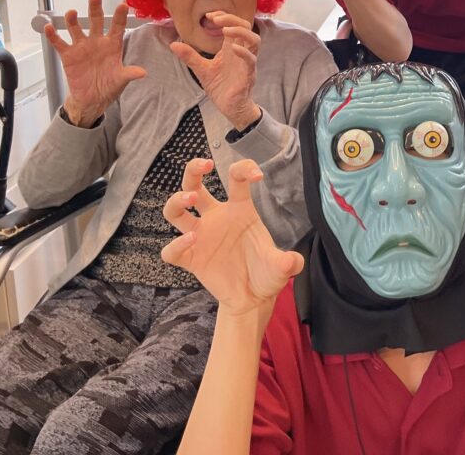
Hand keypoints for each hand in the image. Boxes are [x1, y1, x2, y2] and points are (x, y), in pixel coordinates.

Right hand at [46, 0, 145, 125]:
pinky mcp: (68, 55)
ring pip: (76, 29)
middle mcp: (97, 42)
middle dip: (95, 9)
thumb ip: (129, 73)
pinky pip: (59, 43)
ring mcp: (82, 47)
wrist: (92, 99)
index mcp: (112, 45)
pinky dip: (53, 36)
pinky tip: (49, 28)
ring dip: (72, 20)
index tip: (123, 5)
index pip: (117, 27)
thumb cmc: (109, 86)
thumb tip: (142, 72)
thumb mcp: (121, 80)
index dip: (120, 17)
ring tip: (72, 13)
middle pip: (96, 21)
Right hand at [162, 158, 303, 317]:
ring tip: (190, 199)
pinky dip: (176, 245)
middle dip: (193, 169)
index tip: (258, 175)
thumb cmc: (267, 274)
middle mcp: (217, 218)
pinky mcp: (191, 259)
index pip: (236, 179)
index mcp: (240, 210)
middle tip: (204, 164)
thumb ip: (288, 263)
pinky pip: (172, 251)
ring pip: (175, 211)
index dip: (244, 168)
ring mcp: (201, 237)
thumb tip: (292, 262)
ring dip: (177, 200)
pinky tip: (191, 241)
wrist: (253, 300)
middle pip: (194, 184)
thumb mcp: (281, 268)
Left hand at [170, 12, 260, 130]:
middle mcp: (240, 52)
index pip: (234, 24)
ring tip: (226, 30)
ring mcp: (246, 63)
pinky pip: (251, 60)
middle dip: (232, 19)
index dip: (224, 16)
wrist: (229, 107)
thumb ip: (190, 56)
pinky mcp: (248, 75)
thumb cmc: (220, 87)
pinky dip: (243, 52)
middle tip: (216, 20)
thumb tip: (173, 44)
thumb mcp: (201, 69)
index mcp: (231, 48)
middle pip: (246, 27)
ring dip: (241, 31)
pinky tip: (233, 49)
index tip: (209, 16)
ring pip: (254, 40)